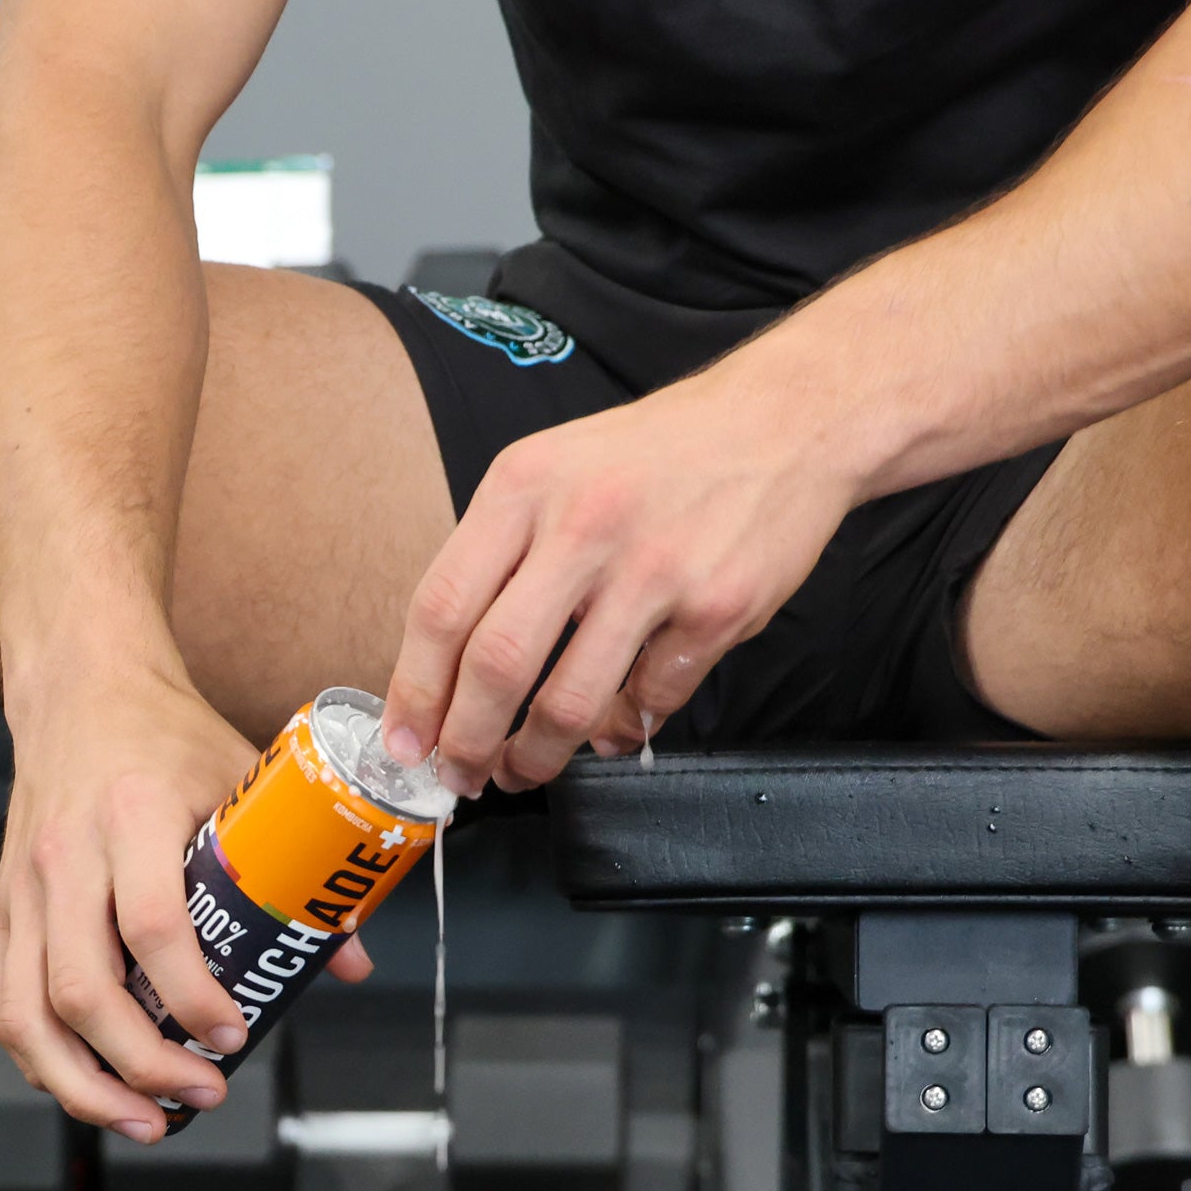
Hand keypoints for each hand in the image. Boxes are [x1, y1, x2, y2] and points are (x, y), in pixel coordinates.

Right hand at [0, 673, 373, 1142]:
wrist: (78, 687)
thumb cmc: (166, 736)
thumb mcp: (244, 779)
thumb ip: (297, 868)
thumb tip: (349, 960)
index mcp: (131, 815)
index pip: (153, 926)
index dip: (193, 996)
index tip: (236, 1036)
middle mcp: (66, 856)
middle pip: (84, 989)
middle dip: (142, 1064)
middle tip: (203, 1093)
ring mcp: (25, 888)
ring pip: (30, 1013)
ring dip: (84, 1085)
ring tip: (144, 1122)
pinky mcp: (6, 910)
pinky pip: (9, 1005)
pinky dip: (46, 1062)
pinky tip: (93, 1089)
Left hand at [382, 371, 860, 794]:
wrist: (785, 417)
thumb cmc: (662, 451)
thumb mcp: (556, 466)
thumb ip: (504, 550)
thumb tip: (452, 662)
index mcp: (524, 485)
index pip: (440, 606)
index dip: (415, 690)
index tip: (405, 740)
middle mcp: (583, 524)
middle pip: (495, 665)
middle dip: (466, 741)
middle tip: (461, 773)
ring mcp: (654, 569)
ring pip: (570, 701)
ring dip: (537, 755)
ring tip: (525, 767)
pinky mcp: (716, 607)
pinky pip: (650, 699)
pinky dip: (621, 730)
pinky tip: (611, 730)